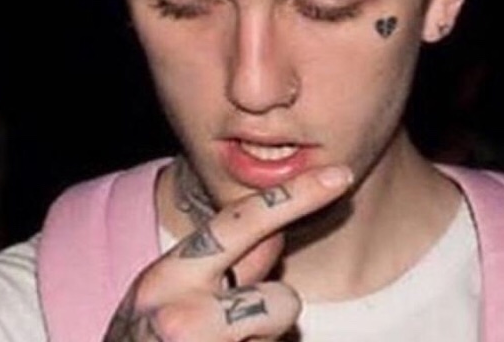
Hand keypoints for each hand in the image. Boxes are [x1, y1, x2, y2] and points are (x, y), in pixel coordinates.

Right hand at [103, 165, 352, 340]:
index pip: (239, 222)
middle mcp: (179, 316)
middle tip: (252, 316)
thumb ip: (220, 264)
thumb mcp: (168, 296)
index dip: (294, 196)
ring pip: (279, 337)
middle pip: (280, 299)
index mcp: (166, 277)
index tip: (338, 178)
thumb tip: (273, 234)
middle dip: (278, 309)